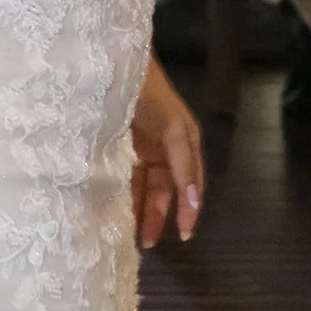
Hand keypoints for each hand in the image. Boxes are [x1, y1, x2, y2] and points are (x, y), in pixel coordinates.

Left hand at [130, 59, 203, 250]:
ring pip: (143, 186)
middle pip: (164, 190)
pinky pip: (126, 175)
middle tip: (146, 244)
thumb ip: (183, 167)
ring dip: (139, 208)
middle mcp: (166, 147)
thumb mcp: (173, 131)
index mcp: (184, 143)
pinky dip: (123, 192)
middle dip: (157, 216)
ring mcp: (142, 146)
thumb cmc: (149, 96)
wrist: (115, 66)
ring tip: (130, 233)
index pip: (188, 186)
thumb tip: (194, 202)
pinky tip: (117, 208)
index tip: (182, 237)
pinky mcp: (121, 144)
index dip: (186, 211)